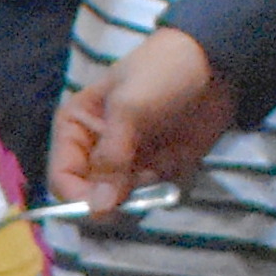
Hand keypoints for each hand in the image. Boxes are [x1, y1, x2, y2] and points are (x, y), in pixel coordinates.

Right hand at [50, 27, 235, 212]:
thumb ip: (110, 159)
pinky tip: (173, 160)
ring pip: (119, 201)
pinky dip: (160, 188)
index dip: (78, 198)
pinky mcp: (152, 170)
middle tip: (141, 180)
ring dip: (140, 192)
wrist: (214, 65)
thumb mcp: (129, 109)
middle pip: (89, 196)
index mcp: (75, 129)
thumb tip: (97, 209)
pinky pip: (147, 196)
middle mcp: (93, 150)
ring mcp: (124, 163)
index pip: (61, 178)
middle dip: (113, 198)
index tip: (105, 207)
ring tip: (161, 160)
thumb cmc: (161, 75)